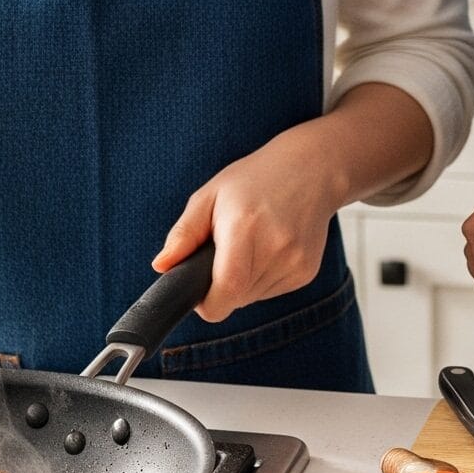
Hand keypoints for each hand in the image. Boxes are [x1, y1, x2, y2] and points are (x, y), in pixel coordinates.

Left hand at [155, 133, 343, 323]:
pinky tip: (268, 248)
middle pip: (235, 299)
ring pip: (252, 298)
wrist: (312, 169)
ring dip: (242, 282)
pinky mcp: (306, 273)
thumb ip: (184, 234)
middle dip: (221, 285)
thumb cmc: (255, 179)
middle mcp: (275, 249)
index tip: (199, 292)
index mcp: (245, 228)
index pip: (226, 291)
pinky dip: (261, 278)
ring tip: (251, 244)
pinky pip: (270, 292)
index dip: (207, 303)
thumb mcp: (210, 196)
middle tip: (226, 251)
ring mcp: (295, 263)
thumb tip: (162, 266)